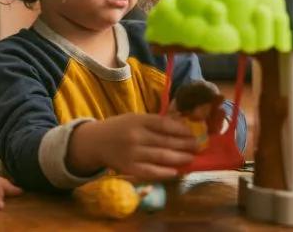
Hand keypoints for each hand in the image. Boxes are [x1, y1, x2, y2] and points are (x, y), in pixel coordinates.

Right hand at [66, 113, 196, 179]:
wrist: (95, 142)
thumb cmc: (119, 128)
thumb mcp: (135, 119)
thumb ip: (154, 123)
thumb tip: (181, 127)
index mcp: (137, 120)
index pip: (164, 124)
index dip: (181, 130)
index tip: (193, 134)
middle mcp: (135, 136)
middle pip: (166, 141)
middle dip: (185, 145)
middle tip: (197, 147)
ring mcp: (132, 153)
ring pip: (161, 157)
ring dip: (179, 158)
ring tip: (191, 159)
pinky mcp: (129, 168)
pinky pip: (150, 172)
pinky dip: (164, 173)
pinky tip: (175, 172)